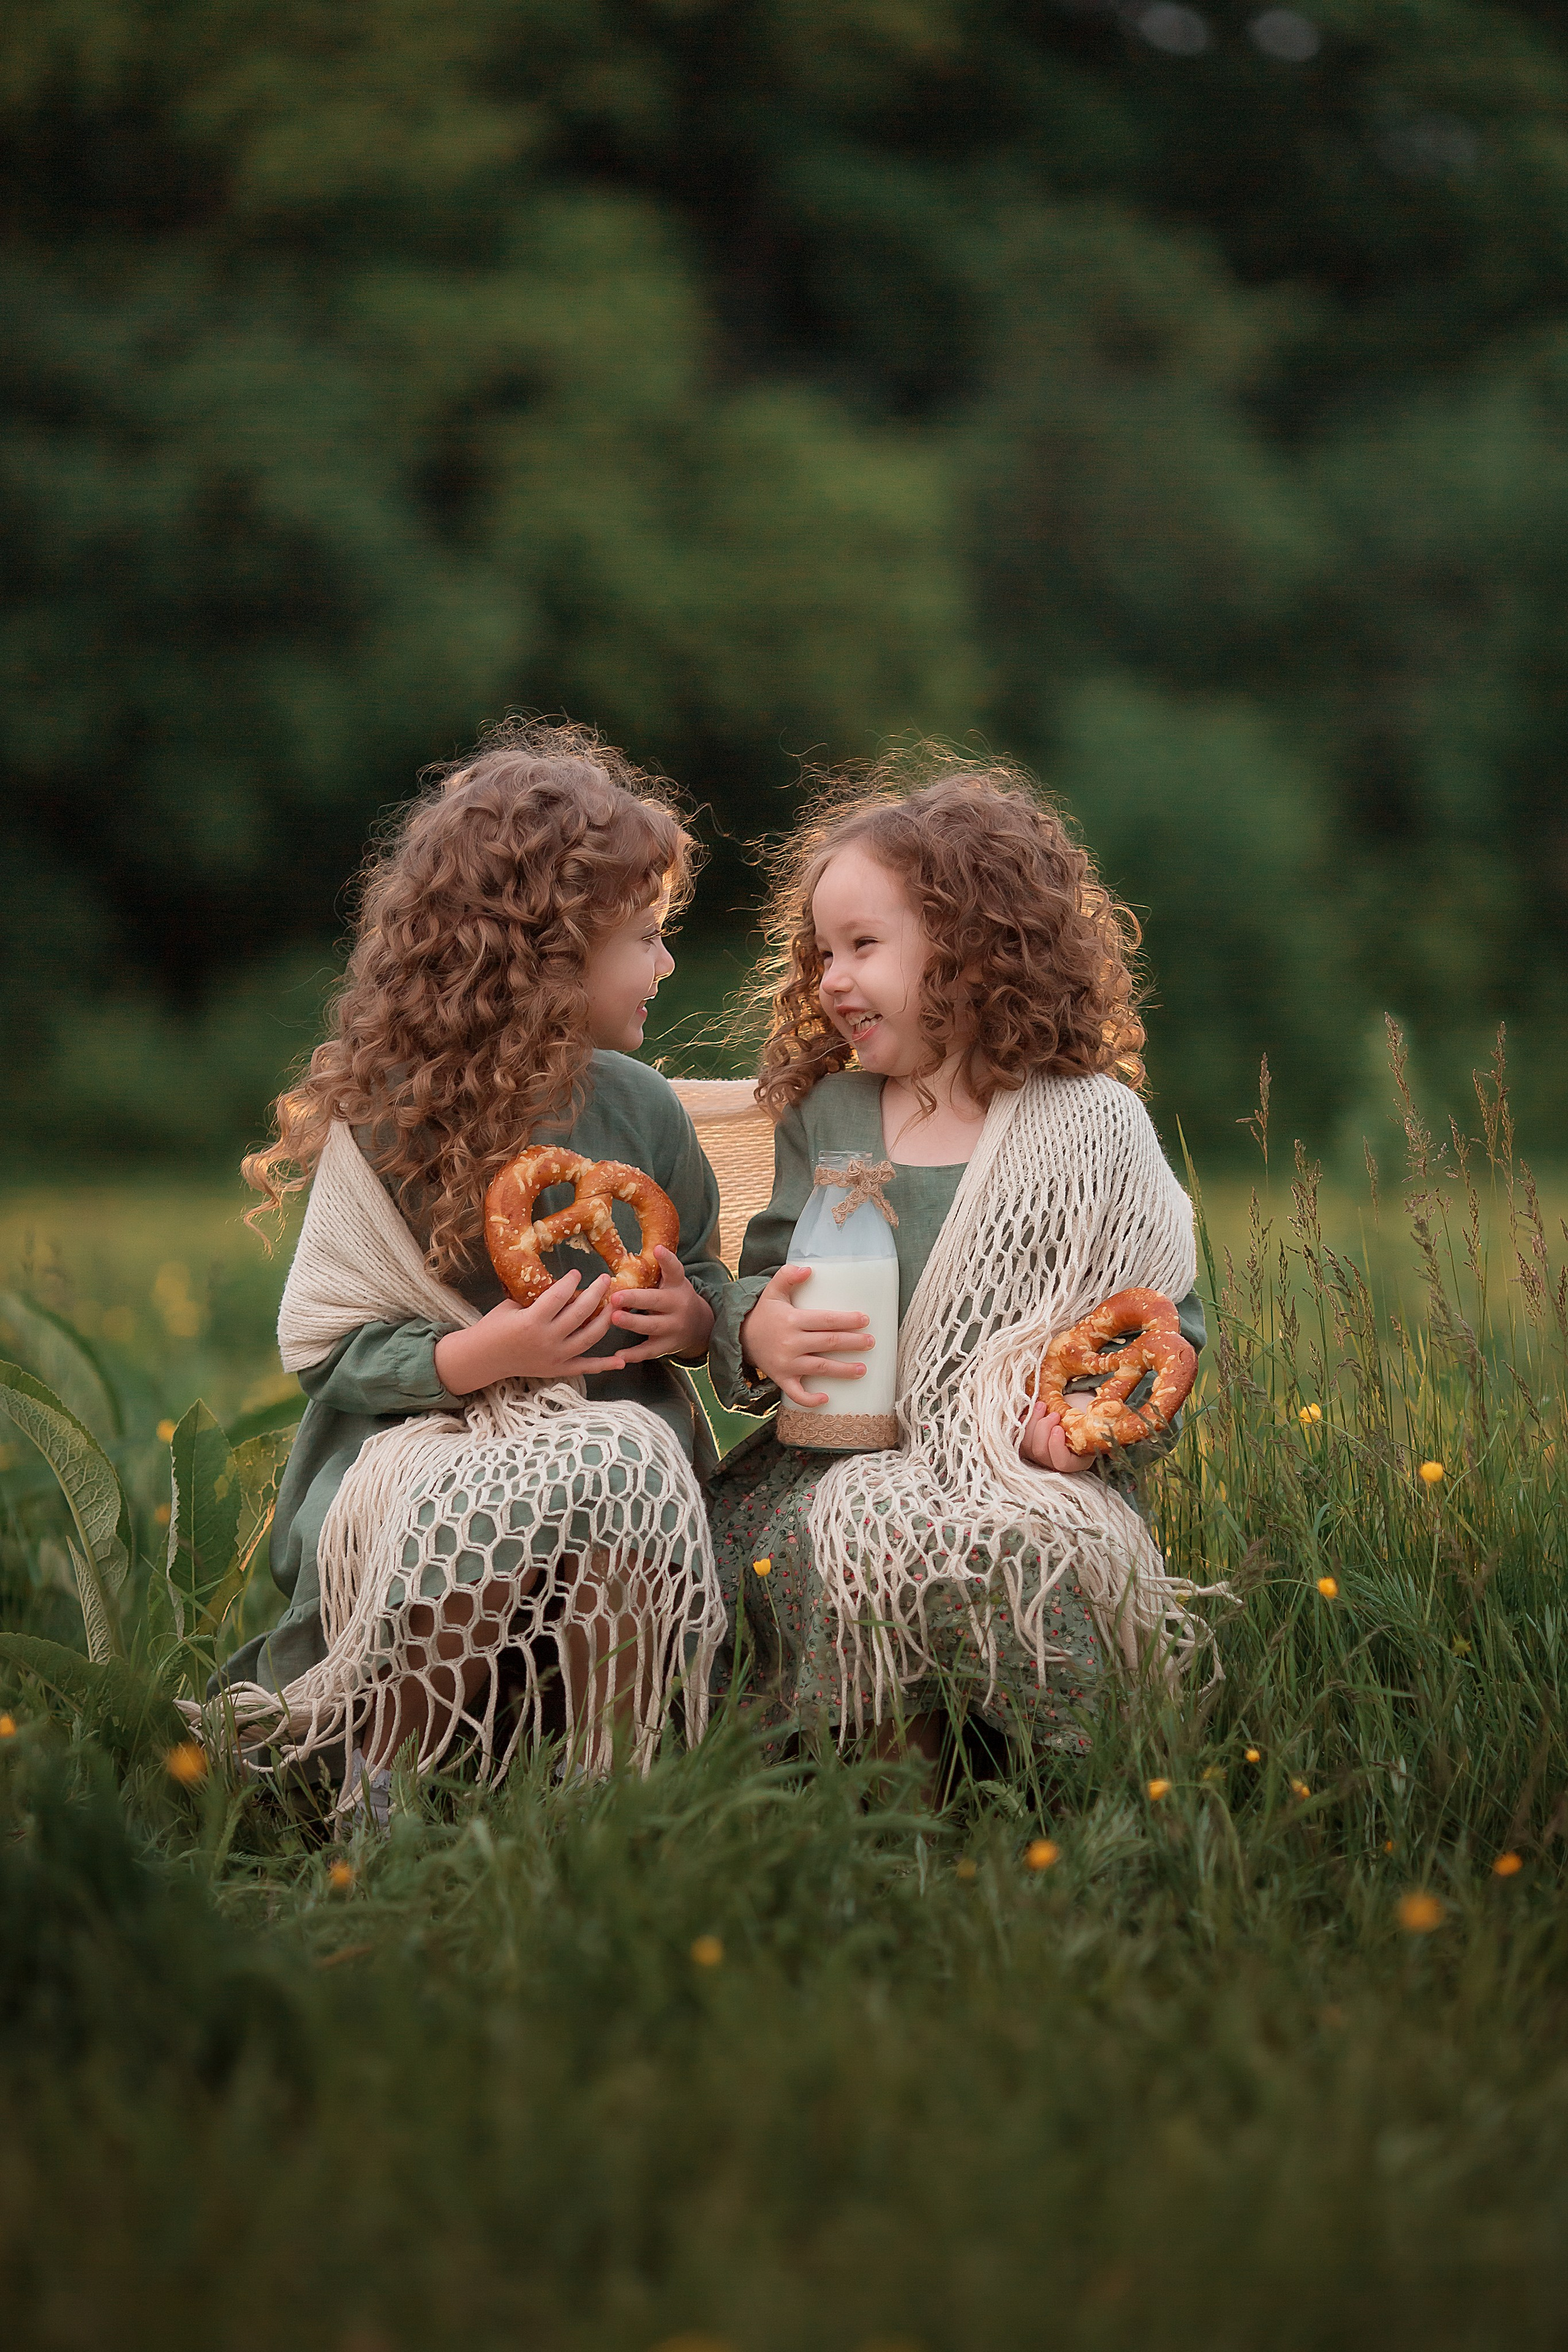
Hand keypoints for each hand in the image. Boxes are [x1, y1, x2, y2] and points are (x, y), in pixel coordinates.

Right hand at [434, 1270, 627, 1395]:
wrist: (482, 1358)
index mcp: (531, 1321)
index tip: (578, 1273)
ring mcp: (554, 1357)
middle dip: (596, 1293)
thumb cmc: (494, 1326)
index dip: (572, 1281)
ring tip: (616, 1304)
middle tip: (605, 1279)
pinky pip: (585, 1367)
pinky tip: (622, 1360)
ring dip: (606, 1320)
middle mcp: (546, 1339)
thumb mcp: (512, 1305)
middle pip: (580, 1313)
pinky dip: (604, 1365)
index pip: (560, 1295)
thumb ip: (537, 1298)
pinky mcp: (557, 1370)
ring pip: (589, 1338)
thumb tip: (564, 1286)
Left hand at [608, 1246, 714, 1361]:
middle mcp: (678, 1306)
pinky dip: (634, 1355)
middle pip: (658, 1301)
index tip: (658, 1249)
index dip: (667, 1260)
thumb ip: (654, 1273)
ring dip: (633, 1323)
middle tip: (616, 1296)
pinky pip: (649, 1351)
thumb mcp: (671, 1283)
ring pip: (652, 1326)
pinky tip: (619, 1356)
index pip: (675, 1270)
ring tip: (614, 1318)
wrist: (699, 1326)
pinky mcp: (667, 1345)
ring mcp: (674, 1327)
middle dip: (636, 1299)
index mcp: (677, 1285)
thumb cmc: (674, 1298)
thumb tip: (621, 1260)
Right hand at [739, 1262, 873, 1409]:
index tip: (865, 1320)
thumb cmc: (764, 1315)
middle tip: (871, 1342)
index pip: (825, 1320)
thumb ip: (787, 1276)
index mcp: (792, 1320)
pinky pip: (797, 1393)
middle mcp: (790, 1343)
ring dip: (843, 1370)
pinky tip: (827, 1398)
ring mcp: (786, 1363)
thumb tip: (808, 1268)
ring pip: (820, 1368)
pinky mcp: (782, 1379)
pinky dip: (810, 1399)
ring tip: (863, 1370)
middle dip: (853, 1343)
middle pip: (828, 1343)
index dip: (847, 1320)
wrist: (740, 1339)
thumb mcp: (772, 1292)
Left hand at [1020, 1401, 1094, 1474]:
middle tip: (1053, 1414)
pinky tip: (1026, 1413)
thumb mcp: (1089, 1419)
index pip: (1062, 1463)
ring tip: (1041, 1406)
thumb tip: (1075, 1413)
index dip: (1056, 1446)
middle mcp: (1057, 1464)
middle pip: (1041, 1454)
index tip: (1058, 1427)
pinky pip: (1019, 1441)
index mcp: (1078, 1461)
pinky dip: (1021, 1426)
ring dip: (1032, 1424)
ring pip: (1028, 1447)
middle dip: (1043, 1429)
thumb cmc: (1085, 1416)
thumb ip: (1083, 1420)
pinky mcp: (1029, 1448)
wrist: (1076, 1412)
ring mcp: (1041, 1458)